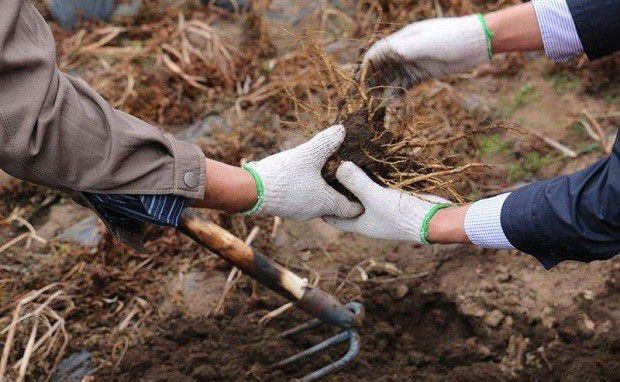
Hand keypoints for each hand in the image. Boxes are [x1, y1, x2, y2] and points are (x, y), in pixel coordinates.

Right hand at [243, 126, 362, 220]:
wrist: (250, 190)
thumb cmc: (283, 176)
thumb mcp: (308, 155)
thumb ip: (326, 143)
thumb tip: (342, 130)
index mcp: (325, 203)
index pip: (350, 209)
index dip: (360, 201)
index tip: (365, 193)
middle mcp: (313, 212)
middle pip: (335, 207)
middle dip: (342, 195)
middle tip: (350, 181)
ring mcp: (298, 212)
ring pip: (318, 204)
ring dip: (324, 192)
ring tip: (328, 176)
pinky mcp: (285, 208)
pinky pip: (303, 201)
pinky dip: (309, 192)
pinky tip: (305, 178)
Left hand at [324, 162, 450, 242]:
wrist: (435, 219)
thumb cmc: (401, 215)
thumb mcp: (375, 197)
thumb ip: (356, 182)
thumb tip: (339, 165)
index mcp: (359, 224)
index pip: (333, 218)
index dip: (321, 205)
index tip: (309, 188)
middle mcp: (369, 217)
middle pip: (346, 202)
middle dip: (337, 188)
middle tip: (325, 169)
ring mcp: (382, 209)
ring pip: (363, 193)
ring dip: (355, 180)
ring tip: (344, 161)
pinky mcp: (395, 199)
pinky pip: (378, 186)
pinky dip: (372, 176)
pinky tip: (368, 161)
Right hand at [362, 15, 490, 90]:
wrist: (477, 43)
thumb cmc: (452, 38)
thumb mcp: (429, 42)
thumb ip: (407, 48)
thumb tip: (387, 55)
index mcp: (404, 38)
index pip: (379, 52)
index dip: (368, 65)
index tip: (360, 81)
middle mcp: (406, 50)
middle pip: (383, 66)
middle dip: (373, 80)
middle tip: (366, 97)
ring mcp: (415, 62)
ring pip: (394, 77)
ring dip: (385, 88)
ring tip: (379, 104)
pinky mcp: (424, 73)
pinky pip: (407, 84)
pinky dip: (399, 93)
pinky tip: (395, 102)